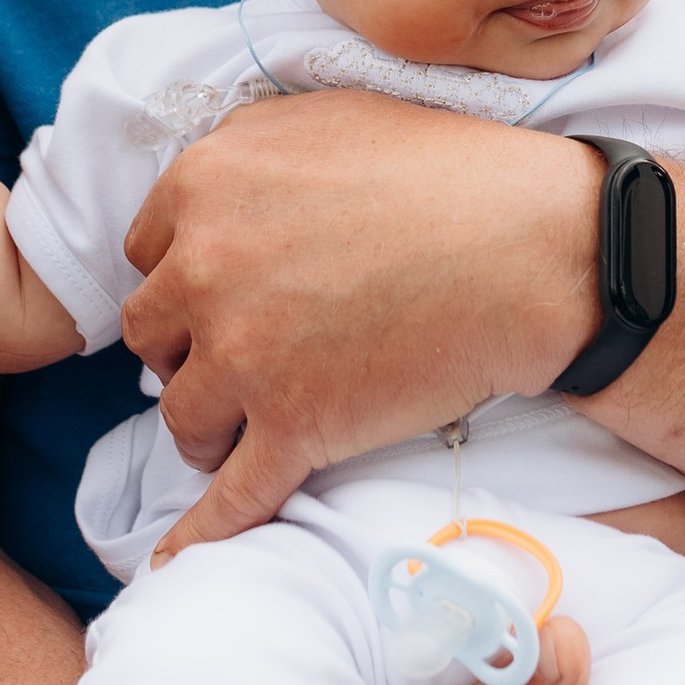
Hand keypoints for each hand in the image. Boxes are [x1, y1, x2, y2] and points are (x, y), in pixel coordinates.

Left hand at [122, 92, 599, 551]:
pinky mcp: (295, 427)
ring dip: (209, 426)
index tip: (221, 295)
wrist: (535, 250)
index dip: (187, 277)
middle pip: (151, 335)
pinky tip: (178, 564)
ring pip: (182, 415)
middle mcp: (205, 268)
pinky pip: (229, 496)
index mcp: (206, 184)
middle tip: (239, 357)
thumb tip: (209, 189)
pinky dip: (200, 533)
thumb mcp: (326, 119)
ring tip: (247, 428)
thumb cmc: (450, 175)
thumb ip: (247, 150)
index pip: (148, 253)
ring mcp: (245, 354)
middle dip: (187, 350)